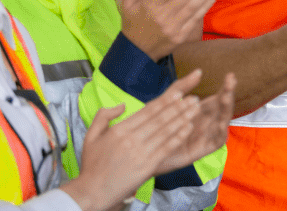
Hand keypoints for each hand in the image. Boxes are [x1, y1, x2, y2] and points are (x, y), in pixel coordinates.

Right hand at [60, 71, 203, 210]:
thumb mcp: (91, 136)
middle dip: (179, 107)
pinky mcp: (147, 166)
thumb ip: (103, 116)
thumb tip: (122, 105)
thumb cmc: (92, 165)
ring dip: (183, 118)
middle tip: (194, 98)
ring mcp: (140, 152)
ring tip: (195, 109)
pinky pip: (166, 148)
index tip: (179, 93)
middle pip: (160, 119)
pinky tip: (188, 128)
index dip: (165, 101)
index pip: (147, 111)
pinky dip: (178, 137)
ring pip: (166, 131)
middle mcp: (131, 139)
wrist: (92, 192)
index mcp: (119, 130)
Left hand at [156, 72, 236, 173]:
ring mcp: (205, 137)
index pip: (218, 97)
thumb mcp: (168, 103)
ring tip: (226, 98)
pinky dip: (219, 133)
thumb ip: (182, 87)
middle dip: (228, 95)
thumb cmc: (157, 128)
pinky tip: (219, 123)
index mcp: (201, 111)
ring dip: (226, 111)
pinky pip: (215, 142)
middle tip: (231, 83)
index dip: (225, 87)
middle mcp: (206, 123)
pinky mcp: (201, 150)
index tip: (230, 75)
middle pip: (223, 108)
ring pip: (222, 123)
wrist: (144, 153)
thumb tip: (199, 71)